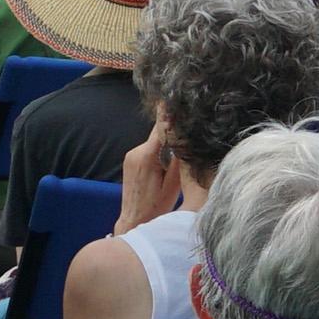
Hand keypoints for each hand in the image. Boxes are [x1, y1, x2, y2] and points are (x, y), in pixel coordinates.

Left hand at [112, 120, 181, 235]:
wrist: (133, 220)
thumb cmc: (157, 206)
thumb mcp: (174, 182)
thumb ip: (179, 156)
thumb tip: (186, 135)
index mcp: (147, 155)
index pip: (161, 126)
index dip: (171, 113)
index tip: (176, 98)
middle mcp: (136, 151)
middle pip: (159, 133)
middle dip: (173, 133)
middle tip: (188, 134)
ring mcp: (130, 155)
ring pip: (154, 141)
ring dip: (165, 145)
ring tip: (176, 158)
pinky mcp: (129, 160)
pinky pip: (148, 149)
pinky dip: (158, 152)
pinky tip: (164, 165)